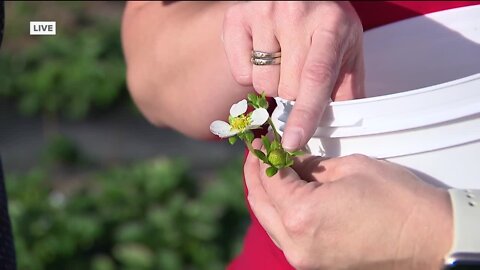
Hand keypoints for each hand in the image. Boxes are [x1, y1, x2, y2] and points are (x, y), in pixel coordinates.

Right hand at [223, 1, 364, 150]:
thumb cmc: (326, 22)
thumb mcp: (347, 48)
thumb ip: (346, 88)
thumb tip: (340, 129)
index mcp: (330, 24)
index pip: (315, 77)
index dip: (305, 113)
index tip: (294, 141)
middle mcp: (294, 13)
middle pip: (286, 88)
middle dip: (294, 94)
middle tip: (299, 73)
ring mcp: (262, 12)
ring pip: (262, 84)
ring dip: (273, 84)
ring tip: (282, 61)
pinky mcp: (236, 16)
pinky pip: (241, 73)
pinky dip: (251, 74)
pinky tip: (263, 54)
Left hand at [244, 139, 452, 269]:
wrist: (429, 238)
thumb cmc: (396, 200)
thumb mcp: (349, 168)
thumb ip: (312, 166)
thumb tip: (294, 163)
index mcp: (301, 215)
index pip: (268, 180)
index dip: (261, 157)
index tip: (260, 142)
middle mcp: (296, 243)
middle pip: (261, 204)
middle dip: (256, 175)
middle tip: (258, 155)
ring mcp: (304, 259)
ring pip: (270, 223)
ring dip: (266, 196)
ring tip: (271, 171)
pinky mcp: (316, 264)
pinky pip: (286, 236)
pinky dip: (281, 213)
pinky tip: (288, 196)